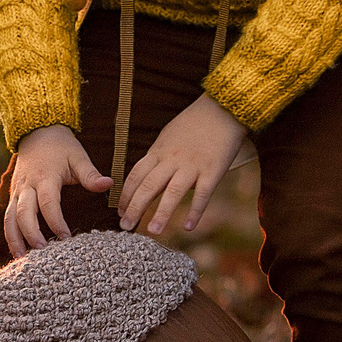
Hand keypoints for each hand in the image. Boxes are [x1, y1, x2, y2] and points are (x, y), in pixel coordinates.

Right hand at [2, 125, 113, 258]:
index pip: (48, 203)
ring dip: (14, 238)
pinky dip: (10, 233)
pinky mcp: (13, 194)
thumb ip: (90, 174)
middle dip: (30, 233)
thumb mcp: (78, 157)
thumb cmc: (61, 147)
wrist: (37, 132)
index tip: (65, 236)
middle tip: (42, 251)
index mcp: (45, 177)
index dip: (55, 221)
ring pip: (9, 217)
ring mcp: (17, 190)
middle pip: (23, 213)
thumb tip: (108, 184)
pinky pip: (7, 216)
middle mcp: (27, 185)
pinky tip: (16, 249)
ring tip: (21, 258)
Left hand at [118, 95, 246, 236]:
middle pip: (148, 186)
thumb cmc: (194, 123)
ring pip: (173, 192)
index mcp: (158, 151)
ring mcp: (192, 165)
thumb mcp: (168, 136)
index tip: (119, 211)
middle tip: (125, 227)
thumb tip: (147, 175)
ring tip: (153, 231)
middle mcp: (171, 159)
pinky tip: (188, 227)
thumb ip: (158, 156)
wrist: (222, 110)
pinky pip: (203, 194)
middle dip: (135, 208)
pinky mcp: (213, 170)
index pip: (135, 176)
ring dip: (162, 213)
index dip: (125, 195)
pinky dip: (195, 211)